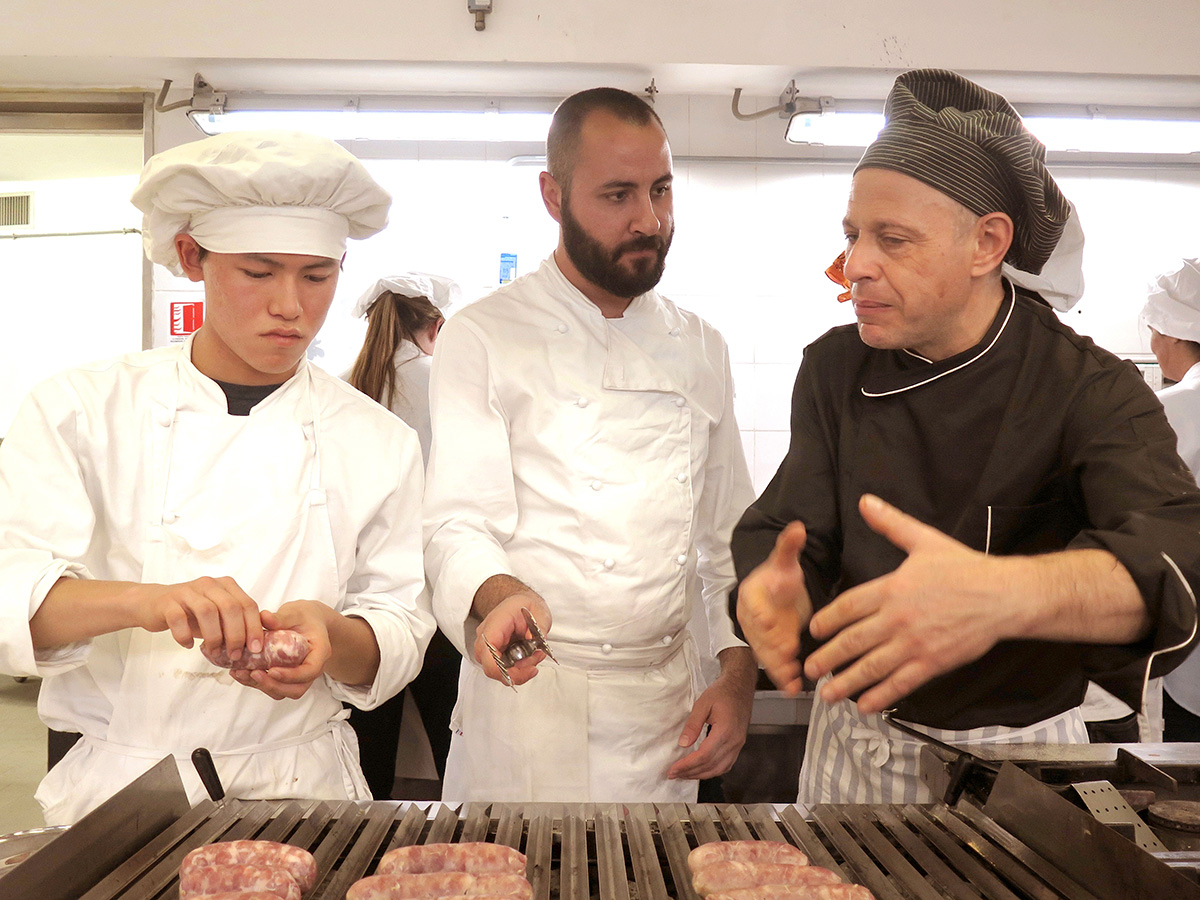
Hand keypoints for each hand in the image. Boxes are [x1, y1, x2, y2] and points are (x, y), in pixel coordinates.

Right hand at [134, 576, 263, 662]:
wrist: (152, 604)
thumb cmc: (191, 613)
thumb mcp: (217, 616)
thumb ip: (236, 623)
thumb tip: (256, 646)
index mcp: (226, 585)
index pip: (248, 604)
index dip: (254, 628)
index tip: (256, 649)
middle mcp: (209, 584)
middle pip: (230, 607)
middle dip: (236, 635)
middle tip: (235, 655)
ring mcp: (187, 591)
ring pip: (207, 611)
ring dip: (213, 636)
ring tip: (214, 652)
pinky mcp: (168, 602)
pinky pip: (179, 619)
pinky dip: (185, 635)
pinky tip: (188, 645)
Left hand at [229, 602, 332, 700]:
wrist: (308, 622)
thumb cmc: (304, 617)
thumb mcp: (294, 612)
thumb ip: (281, 617)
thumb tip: (264, 617)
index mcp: (320, 652)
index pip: (310, 671)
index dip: (291, 675)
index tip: (272, 670)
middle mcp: (312, 668)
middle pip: (297, 689)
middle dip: (273, 685)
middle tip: (253, 674)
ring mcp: (299, 676)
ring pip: (284, 691)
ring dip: (262, 686)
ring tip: (242, 673)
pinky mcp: (286, 678)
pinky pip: (274, 687)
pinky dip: (257, 683)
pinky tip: (240, 672)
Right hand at [473, 591, 551, 686]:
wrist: (519, 604)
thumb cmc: (525, 606)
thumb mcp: (539, 610)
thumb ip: (538, 626)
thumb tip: (535, 643)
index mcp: (494, 624)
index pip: (488, 653)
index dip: (503, 669)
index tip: (527, 669)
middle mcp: (486, 638)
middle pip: (492, 668)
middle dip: (518, 671)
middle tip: (537, 659)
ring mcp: (489, 649)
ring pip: (500, 672)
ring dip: (521, 670)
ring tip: (536, 655)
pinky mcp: (495, 656)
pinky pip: (504, 670)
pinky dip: (519, 669)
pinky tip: (530, 658)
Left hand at [667, 649, 754, 780]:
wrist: (740, 687)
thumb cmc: (722, 692)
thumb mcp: (703, 703)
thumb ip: (693, 724)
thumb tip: (683, 744)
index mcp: (725, 731)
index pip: (704, 756)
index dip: (687, 765)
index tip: (673, 769)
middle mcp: (734, 741)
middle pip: (711, 766)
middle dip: (690, 773)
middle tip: (673, 774)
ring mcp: (738, 745)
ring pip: (719, 769)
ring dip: (701, 775)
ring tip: (684, 774)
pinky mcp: (738, 745)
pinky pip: (726, 765)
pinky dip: (712, 771)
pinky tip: (701, 770)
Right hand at [736, 522, 811, 694]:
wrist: (776, 594)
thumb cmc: (779, 578)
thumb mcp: (785, 561)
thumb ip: (789, 546)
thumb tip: (797, 527)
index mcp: (751, 594)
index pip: (753, 605)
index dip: (762, 615)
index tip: (772, 622)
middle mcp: (752, 618)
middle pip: (759, 634)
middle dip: (772, 644)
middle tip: (788, 650)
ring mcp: (761, 637)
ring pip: (766, 653)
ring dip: (778, 666)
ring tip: (792, 676)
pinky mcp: (771, 651)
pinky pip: (775, 665)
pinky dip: (784, 677)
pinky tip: (795, 687)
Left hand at [804, 493, 1012, 713]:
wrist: (1004, 596)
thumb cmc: (965, 568)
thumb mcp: (924, 540)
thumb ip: (891, 524)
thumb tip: (865, 502)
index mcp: (892, 588)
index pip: (848, 607)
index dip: (826, 621)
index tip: (813, 631)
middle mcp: (898, 618)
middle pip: (852, 641)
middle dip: (827, 657)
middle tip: (809, 669)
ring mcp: (915, 643)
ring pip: (872, 667)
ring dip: (846, 682)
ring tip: (828, 694)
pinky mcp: (933, 663)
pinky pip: (901, 683)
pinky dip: (880, 696)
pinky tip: (864, 705)